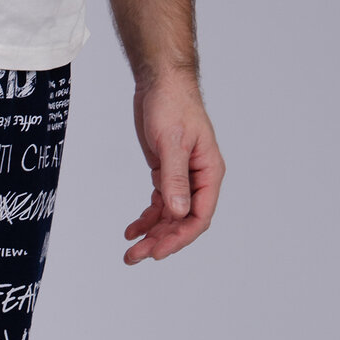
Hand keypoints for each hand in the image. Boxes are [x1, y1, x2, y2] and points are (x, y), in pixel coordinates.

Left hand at [124, 69, 225, 263]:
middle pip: (183, 221)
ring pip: (170, 216)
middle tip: (136, 256)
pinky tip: (131, 230)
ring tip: (130, 251)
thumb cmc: (173, 104)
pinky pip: (159, 203)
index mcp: (209, 172)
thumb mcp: (172, 142)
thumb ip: (175, 178)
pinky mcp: (165, 173)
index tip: (158, 251)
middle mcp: (198, 179)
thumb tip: (179, 212)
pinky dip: (146, 219)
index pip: (200, 216)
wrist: (160, 83)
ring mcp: (182, 178)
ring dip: (152, 234)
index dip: (180, 237)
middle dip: (161, 241)